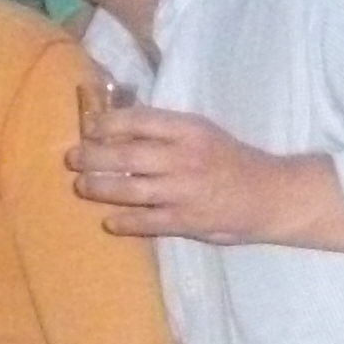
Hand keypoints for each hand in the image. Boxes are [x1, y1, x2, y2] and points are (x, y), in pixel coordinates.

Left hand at [67, 102, 343, 246]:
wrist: (270, 194)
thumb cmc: (231, 159)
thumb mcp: (203, 131)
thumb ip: (166, 129)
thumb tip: (119, 121)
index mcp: (189, 130)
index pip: (140, 121)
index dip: (109, 124)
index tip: (89, 128)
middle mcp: (185, 159)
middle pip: (128, 156)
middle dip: (94, 157)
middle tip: (73, 158)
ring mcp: (185, 192)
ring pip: (133, 190)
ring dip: (102, 188)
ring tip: (82, 186)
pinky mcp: (189, 221)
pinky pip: (149, 222)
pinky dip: (126, 223)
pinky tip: (108, 222)